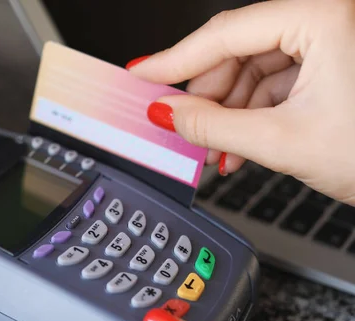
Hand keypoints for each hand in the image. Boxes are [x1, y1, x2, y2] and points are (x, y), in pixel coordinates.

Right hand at [128, 0, 354, 204]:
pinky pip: (274, 84)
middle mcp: (328, 20)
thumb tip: (168, 112)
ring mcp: (331, 42)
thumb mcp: (281, 141)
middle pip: (238, 50)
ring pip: (253, 70)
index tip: (142, 74)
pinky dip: (251, 116)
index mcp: (323, 18)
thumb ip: (212, 125)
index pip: (226, 32)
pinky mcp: (331, 67)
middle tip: (175, 120)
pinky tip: (238, 147)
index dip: (175, 59)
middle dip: (205, 94)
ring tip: (214, 149)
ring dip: (227, 112)